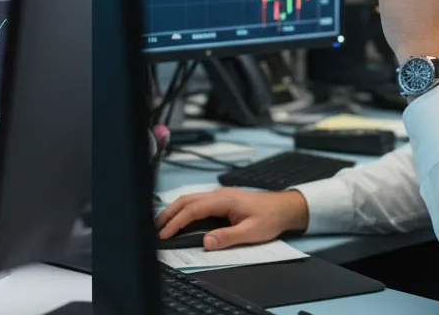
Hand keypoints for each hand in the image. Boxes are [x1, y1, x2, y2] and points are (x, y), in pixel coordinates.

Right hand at [155, 188, 307, 250]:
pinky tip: (180, 219)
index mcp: (223, 200)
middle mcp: (218, 194)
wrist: (283, 208)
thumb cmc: (269, 218)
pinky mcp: (220, 200)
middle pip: (186, 201)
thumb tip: (206, 242)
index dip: (176, 222)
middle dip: (168, 214)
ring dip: (174, 211)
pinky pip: (197, 203)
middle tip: (155, 228)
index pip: (192, 210)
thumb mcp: (251, 232)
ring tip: (162, 224)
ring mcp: (218, 196)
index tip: (165, 234)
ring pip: (190, 200)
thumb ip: (227, 237)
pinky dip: (184, 210)